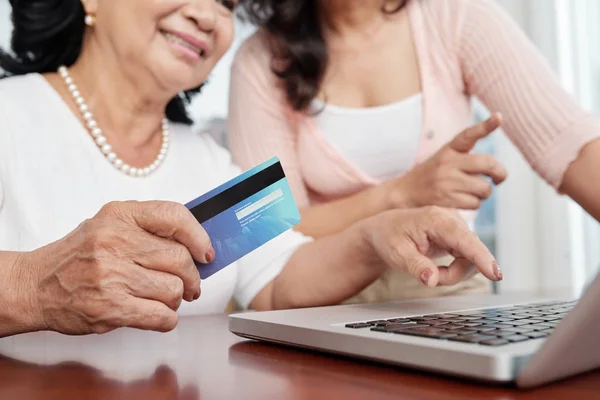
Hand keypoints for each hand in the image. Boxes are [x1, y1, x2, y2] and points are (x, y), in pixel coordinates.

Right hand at [20, 201, 213, 334]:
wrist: (35, 285)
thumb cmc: (80, 256)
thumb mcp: (110, 226)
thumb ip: (149, 230)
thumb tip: (198, 248)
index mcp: (119, 215)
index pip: (175, 216)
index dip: (199, 236)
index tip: (206, 252)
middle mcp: (115, 241)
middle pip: (180, 260)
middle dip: (192, 277)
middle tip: (190, 285)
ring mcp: (111, 275)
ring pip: (174, 290)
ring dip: (177, 299)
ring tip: (163, 298)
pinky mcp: (109, 308)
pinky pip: (162, 317)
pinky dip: (167, 319)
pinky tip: (157, 314)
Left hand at [361, 206, 501, 286]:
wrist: (384, 230)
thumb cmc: (388, 237)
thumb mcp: (396, 254)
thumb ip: (416, 266)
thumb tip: (432, 280)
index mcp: (435, 219)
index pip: (464, 238)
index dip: (481, 257)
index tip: (494, 273)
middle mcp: (451, 219)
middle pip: (471, 252)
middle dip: (455, 273)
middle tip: (432, 278)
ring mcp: (456, 227)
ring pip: (472, 257)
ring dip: (455, 272)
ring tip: (429, 271)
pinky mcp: (458, 236)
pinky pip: (468, 257)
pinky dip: (455, 269)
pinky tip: (438, 269)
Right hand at [387, 113, 507, 209]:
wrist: (404, 193)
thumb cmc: (432, 176)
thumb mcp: (444, 158)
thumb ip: (468, 159)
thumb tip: (498, 173)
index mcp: (448, 149)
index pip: (469, 135)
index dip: (486, 125)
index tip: (499, 117)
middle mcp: (448, 162)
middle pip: (488, 164)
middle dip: (500, 173)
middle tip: (499, 179)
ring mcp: (446, 181)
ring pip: (484, 187)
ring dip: (484, 193)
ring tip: (472, 192)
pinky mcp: (446, 199)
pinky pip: (475, 203)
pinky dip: (474, 204)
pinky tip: (463, 201)